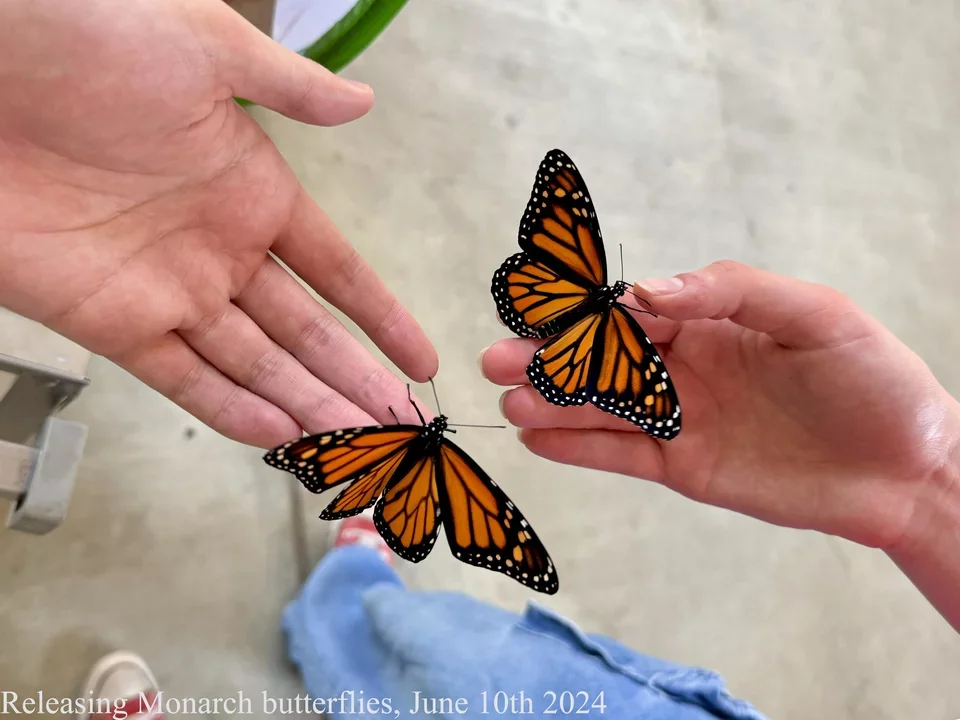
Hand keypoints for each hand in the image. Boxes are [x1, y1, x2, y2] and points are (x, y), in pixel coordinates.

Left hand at [0, 0, 436, 446]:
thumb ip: (291, 89)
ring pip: (255, 366)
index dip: (381, 318)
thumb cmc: (88, 35)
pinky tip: (281, 436)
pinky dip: (231, 409)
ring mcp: (170, 291)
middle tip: (402, 426)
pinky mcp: (110, 322)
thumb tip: (363, 104)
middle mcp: (221, 251)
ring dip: (309, 408)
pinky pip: (182, 377)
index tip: (420, 360)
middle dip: (356, 381)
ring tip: (360, 446)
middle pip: (305, 334)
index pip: (338, 273)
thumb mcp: (208, 47)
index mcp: (254, 192)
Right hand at [481, 260, 959, 549]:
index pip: (632, 311)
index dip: (584, 312)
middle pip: (603, 359)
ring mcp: (683, 418)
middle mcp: (687, 366)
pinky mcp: (686, 466)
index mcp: (712, 320)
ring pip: (604, 408)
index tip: (538, 313)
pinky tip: (537, 439)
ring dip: (554, 404)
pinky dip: (580, 448)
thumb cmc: (873, 380)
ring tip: (508, 400)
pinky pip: (623, 453)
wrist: (907, 469)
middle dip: (549, 358)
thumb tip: (646, 290)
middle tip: (495, 359)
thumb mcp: (813, 314)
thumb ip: (729, 291)